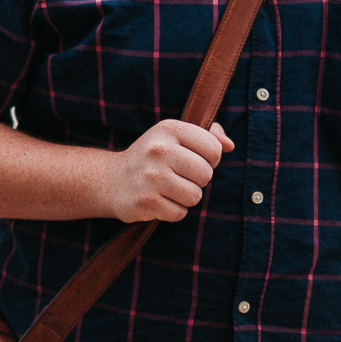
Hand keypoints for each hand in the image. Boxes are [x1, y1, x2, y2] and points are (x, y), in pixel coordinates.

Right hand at [107, 120, 232, 221]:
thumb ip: (207, 135)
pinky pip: (179, 213)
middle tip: (178, 176)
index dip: (210, 159)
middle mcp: (158, 150)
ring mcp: (150, 177)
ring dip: (185, 197)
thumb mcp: (175, 137)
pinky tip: (158, 200)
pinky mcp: (145, 201)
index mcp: (169, 129)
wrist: (111, 180)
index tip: (192, 159)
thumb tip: (229, 145)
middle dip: (197, 180)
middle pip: (206, 174)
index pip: (214, 149)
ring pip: (195, 196)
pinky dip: (172, 210)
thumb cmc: (153, 157)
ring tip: (168, 189)